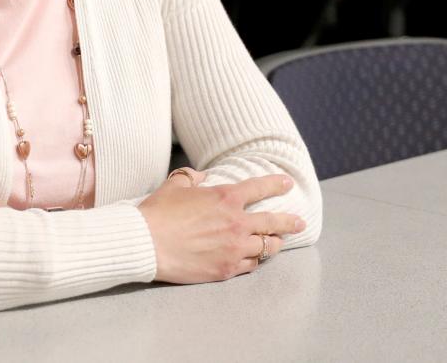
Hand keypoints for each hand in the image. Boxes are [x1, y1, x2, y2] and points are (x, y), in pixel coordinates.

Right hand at [136, 168, 304, 283]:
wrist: (147, 243)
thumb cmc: (158, 213)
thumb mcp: (174, 185)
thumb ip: (191, 177)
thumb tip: (201, 177)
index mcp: (225, 198)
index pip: (260, 188)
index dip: (276, 184)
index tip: (286, 183)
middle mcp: (236, 223)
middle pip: (273, 222)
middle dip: (290, 221)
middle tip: (299, 222)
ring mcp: (234, 248)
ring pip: (266, 247)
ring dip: (274, 243)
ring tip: (278, 242)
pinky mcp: (226, 269)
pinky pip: (251, 265)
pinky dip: (255, 260)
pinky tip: (256, 258)